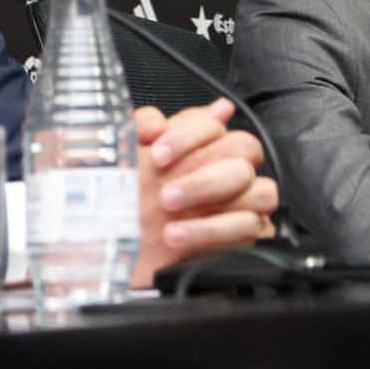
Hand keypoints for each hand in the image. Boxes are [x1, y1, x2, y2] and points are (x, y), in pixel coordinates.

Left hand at [129, 99, 278, 287]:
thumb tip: (160, 122)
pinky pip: (251, 227)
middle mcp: (223, 168)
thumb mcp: (121, 156)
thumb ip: (138, 129)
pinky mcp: (241, 236)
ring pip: (259, 188)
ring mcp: (238, 202)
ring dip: (212, 200)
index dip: (188, 136)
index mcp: (199, 144)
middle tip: (165, 195)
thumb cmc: (118, 198)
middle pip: (245, 150)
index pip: (216, 124)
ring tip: (170, 215)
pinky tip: (180, 235)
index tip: (157, 156)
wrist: (109, 247)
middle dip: (201, 174)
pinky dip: (215, 229)